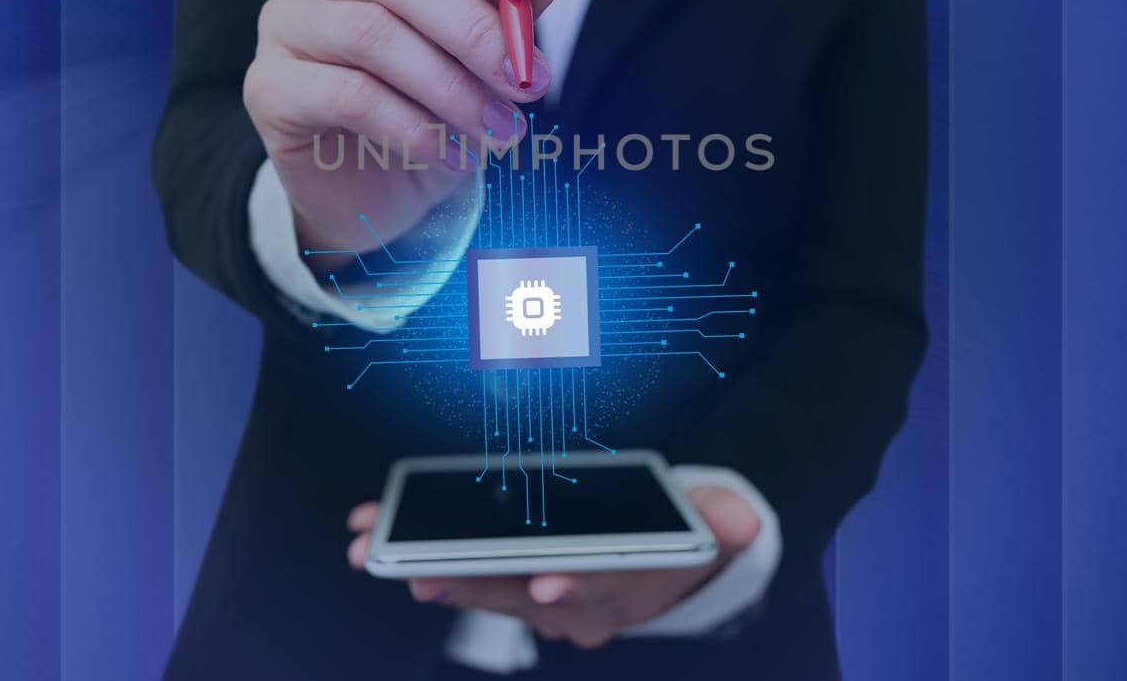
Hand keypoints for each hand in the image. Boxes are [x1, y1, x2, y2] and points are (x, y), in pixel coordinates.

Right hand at [244, 0, 567, 252]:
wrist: (374, 193)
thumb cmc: (430, 110)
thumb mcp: (481, 63)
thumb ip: (509, 13)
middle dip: (474, 29)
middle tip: (527, 81)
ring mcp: (287, 23)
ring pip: (373, 34)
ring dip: (450, 88)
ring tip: (500, 131)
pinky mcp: (269, 86)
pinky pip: (347, 95)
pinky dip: (412, 127)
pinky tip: (450, 155)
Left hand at [344, 485, 761, 649]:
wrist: (677, 563)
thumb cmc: (685, 533)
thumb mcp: (720, 524)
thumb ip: (727, 519)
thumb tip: (743, 519)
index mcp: (633, 587)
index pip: (603, 590)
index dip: (575, 587)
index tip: (546, 584)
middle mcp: (584, 608)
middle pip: (524, 595)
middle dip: (472, 581)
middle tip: (424, 570)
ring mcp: (547, 604)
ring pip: (487, 588)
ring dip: (432, 570)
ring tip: (382, 552)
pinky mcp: (517, 588)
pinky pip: (471, 574)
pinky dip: (429, 558)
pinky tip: (385, 542)